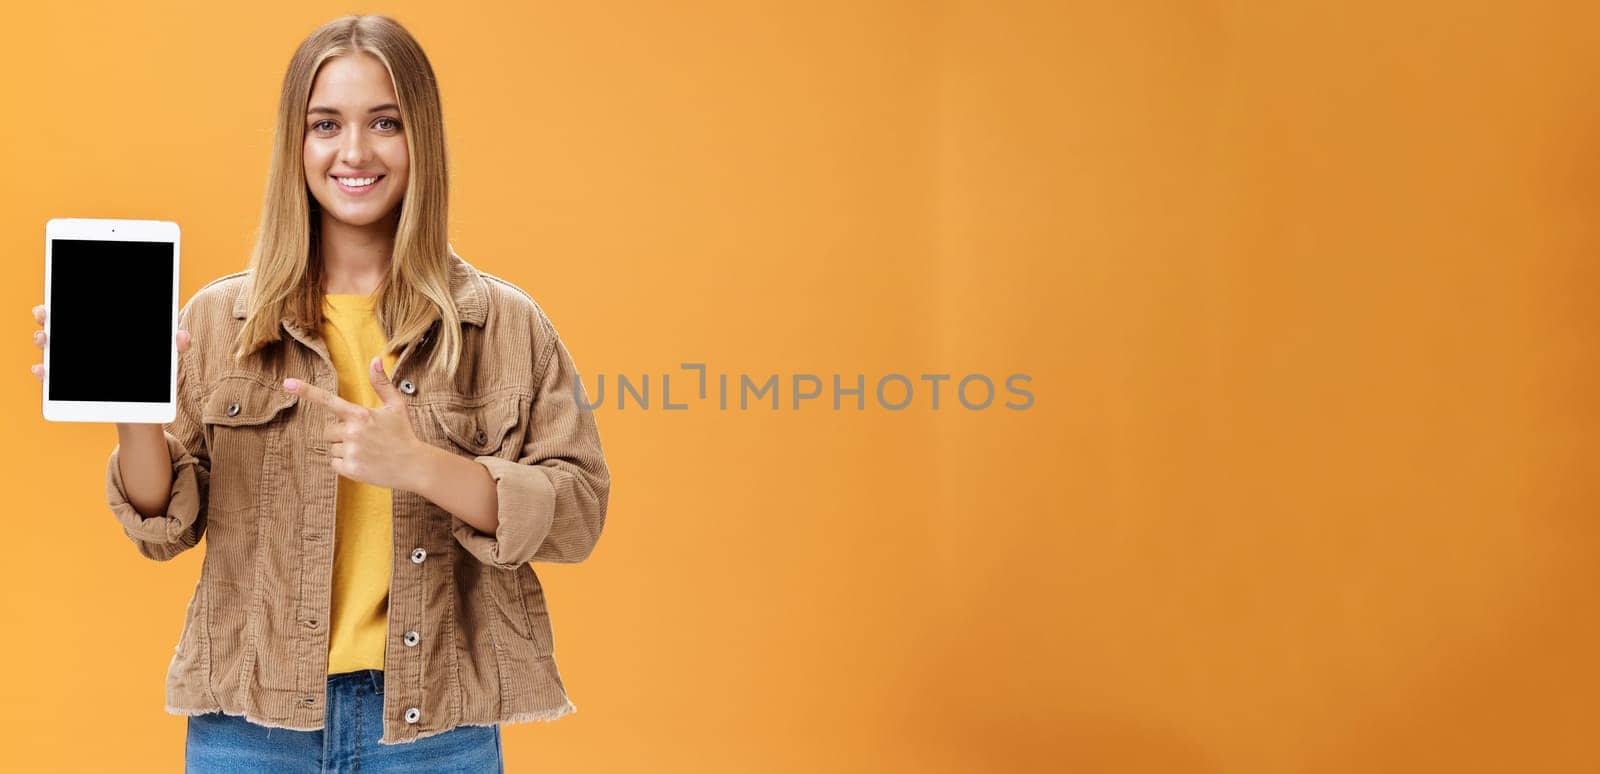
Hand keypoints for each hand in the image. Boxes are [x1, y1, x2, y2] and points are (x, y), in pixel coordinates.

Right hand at [30, 303, 191, 427]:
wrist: (143, 407)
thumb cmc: (151, 374)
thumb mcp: (164, 357)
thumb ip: (173, 345)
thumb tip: (182, 337)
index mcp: (101, 330)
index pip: (79, 308)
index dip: (66, 298)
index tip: (58, 297)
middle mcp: (81, 342)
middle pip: (58, 323)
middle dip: (47, 315)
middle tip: (45, 313)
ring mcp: (71, 364)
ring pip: (51, 347)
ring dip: (42, 340)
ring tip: (45, 339)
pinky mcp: (69, 387)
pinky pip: (51, 378)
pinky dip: (43, 372)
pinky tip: (41, 369)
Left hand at [285, 357, 426, 490]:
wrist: (415, 466)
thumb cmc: (404, 433)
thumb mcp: (396, 405)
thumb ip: (382, 383)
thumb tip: (375, 359)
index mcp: (360, 414)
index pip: (328, 400)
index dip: (306, 391)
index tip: (287, 383)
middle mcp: (352, 432)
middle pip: (327, 431)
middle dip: (339, 433)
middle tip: (363, 437)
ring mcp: (351, 452)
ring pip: (331, 448)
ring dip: (343, 449)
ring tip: (367, 451)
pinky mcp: (351, 469)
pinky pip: (334, 464)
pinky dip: (345, 464)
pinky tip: (364, 462)